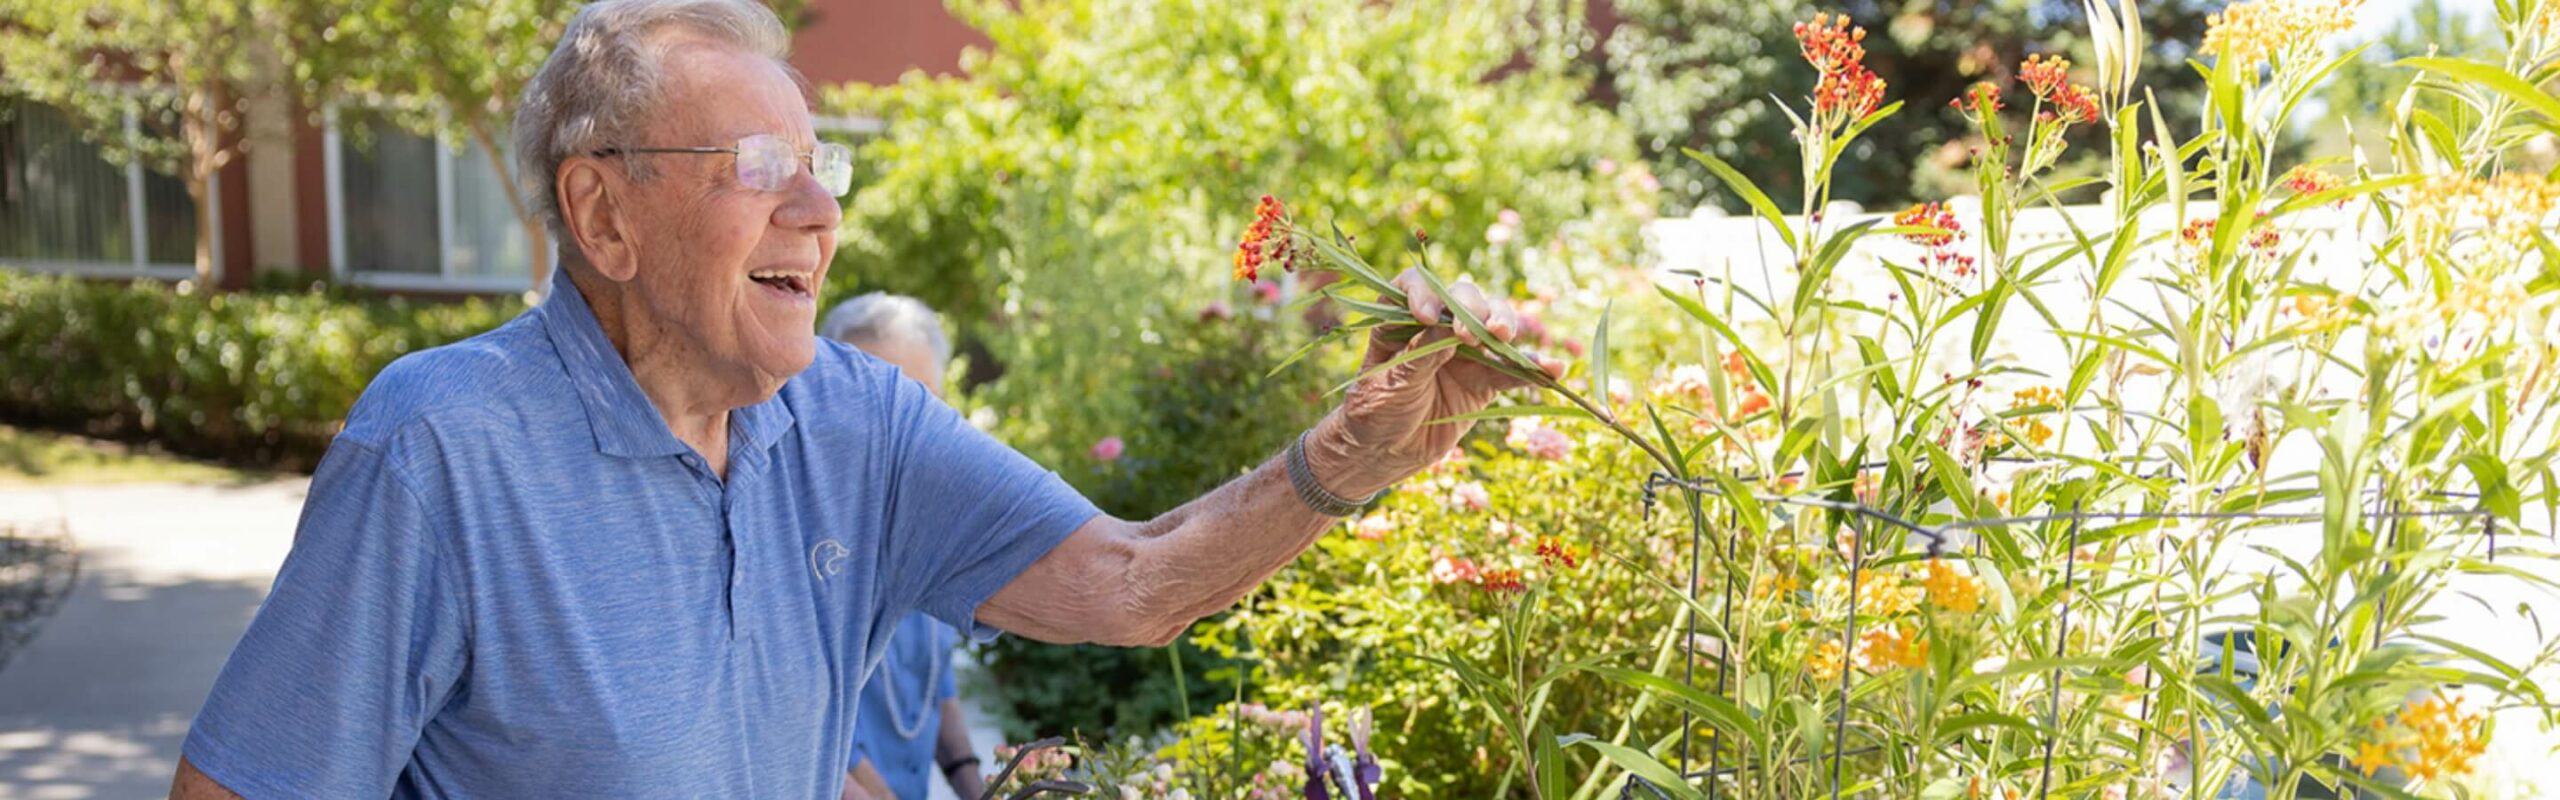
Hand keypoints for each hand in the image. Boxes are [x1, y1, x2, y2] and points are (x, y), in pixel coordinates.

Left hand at [1304, 269, 1563, 497]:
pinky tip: (1552, 370)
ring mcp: (1465, 353)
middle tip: (1473, 331)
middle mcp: (1436, 328)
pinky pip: (1512, 371)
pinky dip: (1533, 371)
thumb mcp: (1391, 384)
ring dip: (1505, 326)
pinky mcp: (1485, 381)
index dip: (1424, 291)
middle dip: (1474, 308)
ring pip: (1493, 328)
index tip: (1426, 315)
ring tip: (1505, 337)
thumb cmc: (1375, 413)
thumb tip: (1446, 329)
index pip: (1415, 285)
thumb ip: (1419, 357)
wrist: (1385, 453)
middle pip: (1464, 299)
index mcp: (1401, 320)